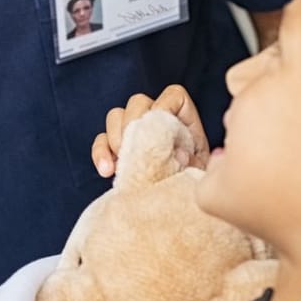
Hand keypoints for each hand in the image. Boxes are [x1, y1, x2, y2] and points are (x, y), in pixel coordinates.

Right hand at [90, 85, 208, 177]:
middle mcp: (156, 117)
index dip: (164, 106)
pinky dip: (100, 153)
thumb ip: (193, 162)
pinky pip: (101, 141)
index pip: (173, 96)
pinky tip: (107, 172)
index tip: (159, 131)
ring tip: (120, 164)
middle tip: (134, 150)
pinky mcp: (116, 146)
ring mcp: (134, 129)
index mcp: (183, 117)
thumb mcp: (200, 172)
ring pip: (115, 116)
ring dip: (114, 139)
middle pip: (137, 102)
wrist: (180, 204)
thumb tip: (180, 155)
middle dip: (132, 124)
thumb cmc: (193, 182)